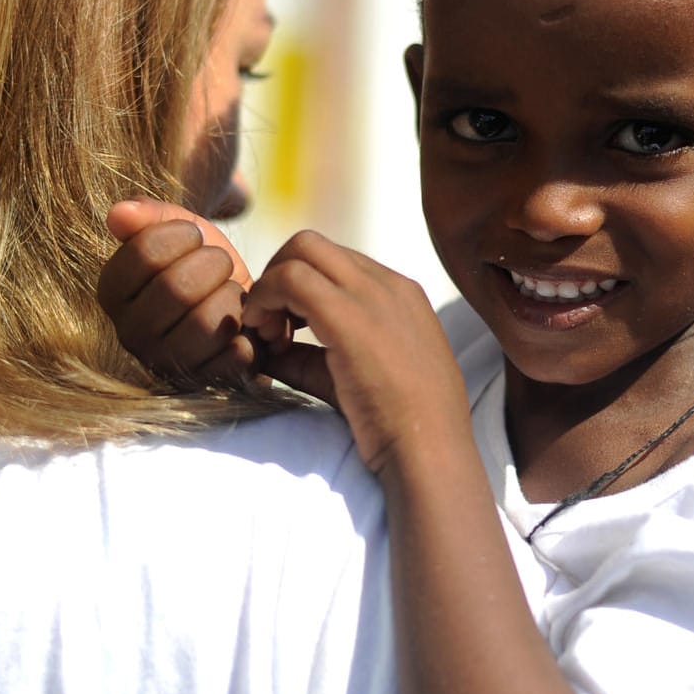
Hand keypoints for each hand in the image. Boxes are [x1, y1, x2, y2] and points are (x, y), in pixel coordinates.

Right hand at [99, 199, 256, 386]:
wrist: (244, 306)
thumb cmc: (206, 266)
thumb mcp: (181, 231)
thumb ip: (149, 215)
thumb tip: (118, 214)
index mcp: (114, 294)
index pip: (144, 253)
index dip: (182, 234)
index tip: (193, 237)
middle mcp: (131, 335)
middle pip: (177, 288)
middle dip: (213, 265)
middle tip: (219, 265)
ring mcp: (168, 366)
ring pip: (207, 323)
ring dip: (232, 298)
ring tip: (230, 296)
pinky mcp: (207, 386)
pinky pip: (236, 354)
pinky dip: (251, 332)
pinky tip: (244, 328)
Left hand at [241, 230, 469, 475]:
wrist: (429, 450)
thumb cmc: (399, 425)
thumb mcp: (354, 376)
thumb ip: (310, 357)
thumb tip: (264, 350)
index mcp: (398, 293)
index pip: (333, 262)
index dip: (297, 288)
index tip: (286, 331)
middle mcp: (388, 283)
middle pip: (311, 243)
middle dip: (277, 273)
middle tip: (270, 324)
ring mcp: (372, 294)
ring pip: (300, 250)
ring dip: (270, 286)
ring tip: (269, 336)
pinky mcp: (349, 317)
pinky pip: (290, 279)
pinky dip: (266, 300)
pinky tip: (267, 341)